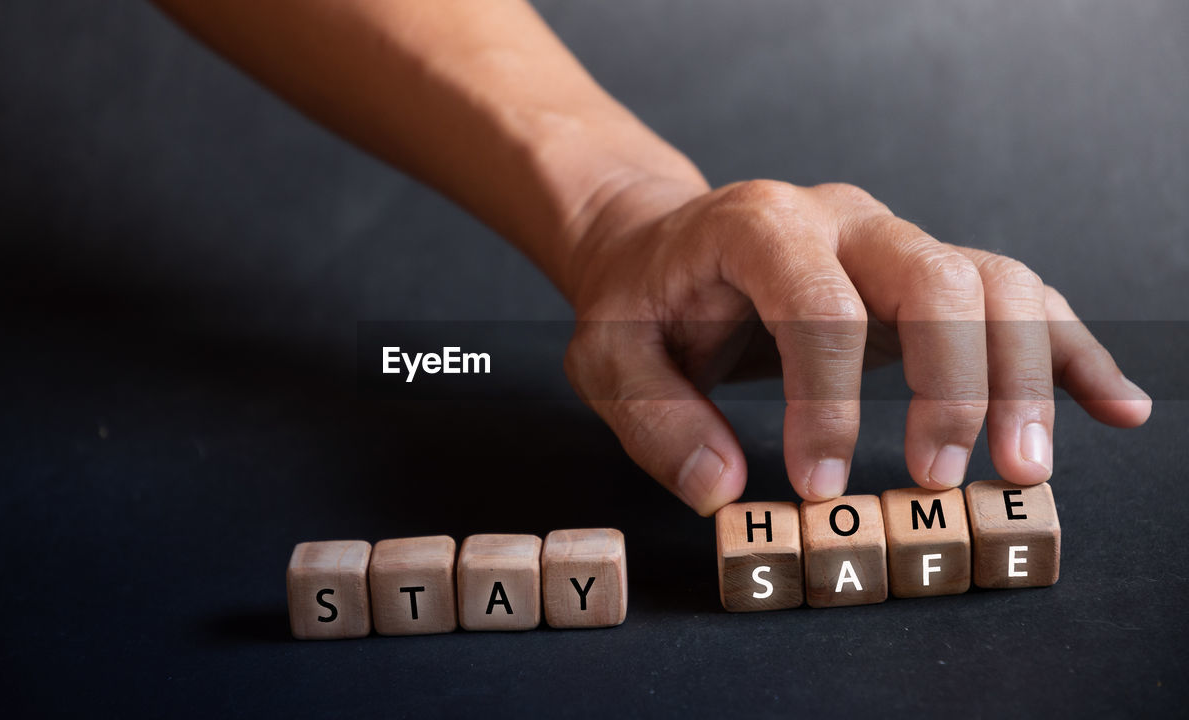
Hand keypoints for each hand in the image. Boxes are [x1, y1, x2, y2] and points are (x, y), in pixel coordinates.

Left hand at [563, 177, 1151, 514]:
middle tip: (943, 481)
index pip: (817, 303)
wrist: (662, 250)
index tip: (818, 485)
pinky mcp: (926, 276)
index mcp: (756, 227)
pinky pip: (1019, 299)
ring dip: (1024, 375)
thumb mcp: (609, 362)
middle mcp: (842, 222)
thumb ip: (655, 423)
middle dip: (951, 385)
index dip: (826, 400)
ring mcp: (893, 242)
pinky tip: (1113, 407)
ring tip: (1024, 469)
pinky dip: (1068, 354)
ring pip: (993, 283)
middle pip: (933, 278)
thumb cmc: (641, 306)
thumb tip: (724, 492)